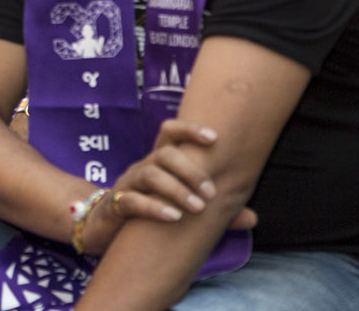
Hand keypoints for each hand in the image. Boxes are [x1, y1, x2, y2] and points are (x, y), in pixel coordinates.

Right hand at [76, 120, 257, 256]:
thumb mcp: (180, 206)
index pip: (169, 132)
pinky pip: (132, 200)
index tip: (215, 138)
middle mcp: (143, 167)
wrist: (105, 228)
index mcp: (159, 161)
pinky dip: (154, 207)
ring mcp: (128, 184)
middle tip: (210, 191)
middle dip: (191, 170)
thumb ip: (216, 212)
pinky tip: (172, 216)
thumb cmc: (149, 210)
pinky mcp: (117, 204)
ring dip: (176, 189)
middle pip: (165, 154)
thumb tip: (253, 217)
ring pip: (150, 174)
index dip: (190, 129)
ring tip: (197, 207)